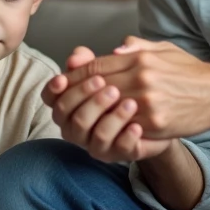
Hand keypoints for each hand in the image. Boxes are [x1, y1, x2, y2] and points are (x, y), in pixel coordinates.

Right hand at [43, 46, 169, 162]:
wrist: (159, 111)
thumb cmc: (128, 86)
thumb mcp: (113, 68)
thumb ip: (93, 62)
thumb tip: (77, 55)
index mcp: (70, 104)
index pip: (50, 98)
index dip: (52, 89)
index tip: (62, 79)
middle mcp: (76, 127)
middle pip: (68, 116)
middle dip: (85, 98)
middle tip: (110, 87)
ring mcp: (96, 143)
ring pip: (94, 134)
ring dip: (111, 118)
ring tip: (131, 104)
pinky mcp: (119, 154)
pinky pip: (119, 149)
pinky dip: (127, 137)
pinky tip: (138, 126)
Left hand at [64, 37, 209, 139]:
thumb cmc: (192, 72)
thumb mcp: (165, 50)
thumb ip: (137, 48)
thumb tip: (113, 50)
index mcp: (140, 59)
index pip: (96, 66)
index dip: (76, 76)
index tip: (64, 83)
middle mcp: (141, 77)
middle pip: (95, 87)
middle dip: (76, 95)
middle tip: (63, 103)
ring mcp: (147, 101)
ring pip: (105, 108)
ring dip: (90, 114)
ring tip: (80, 118)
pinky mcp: (156, 121)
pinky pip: (124, 126)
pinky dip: (111, 128)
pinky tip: (102, 130)